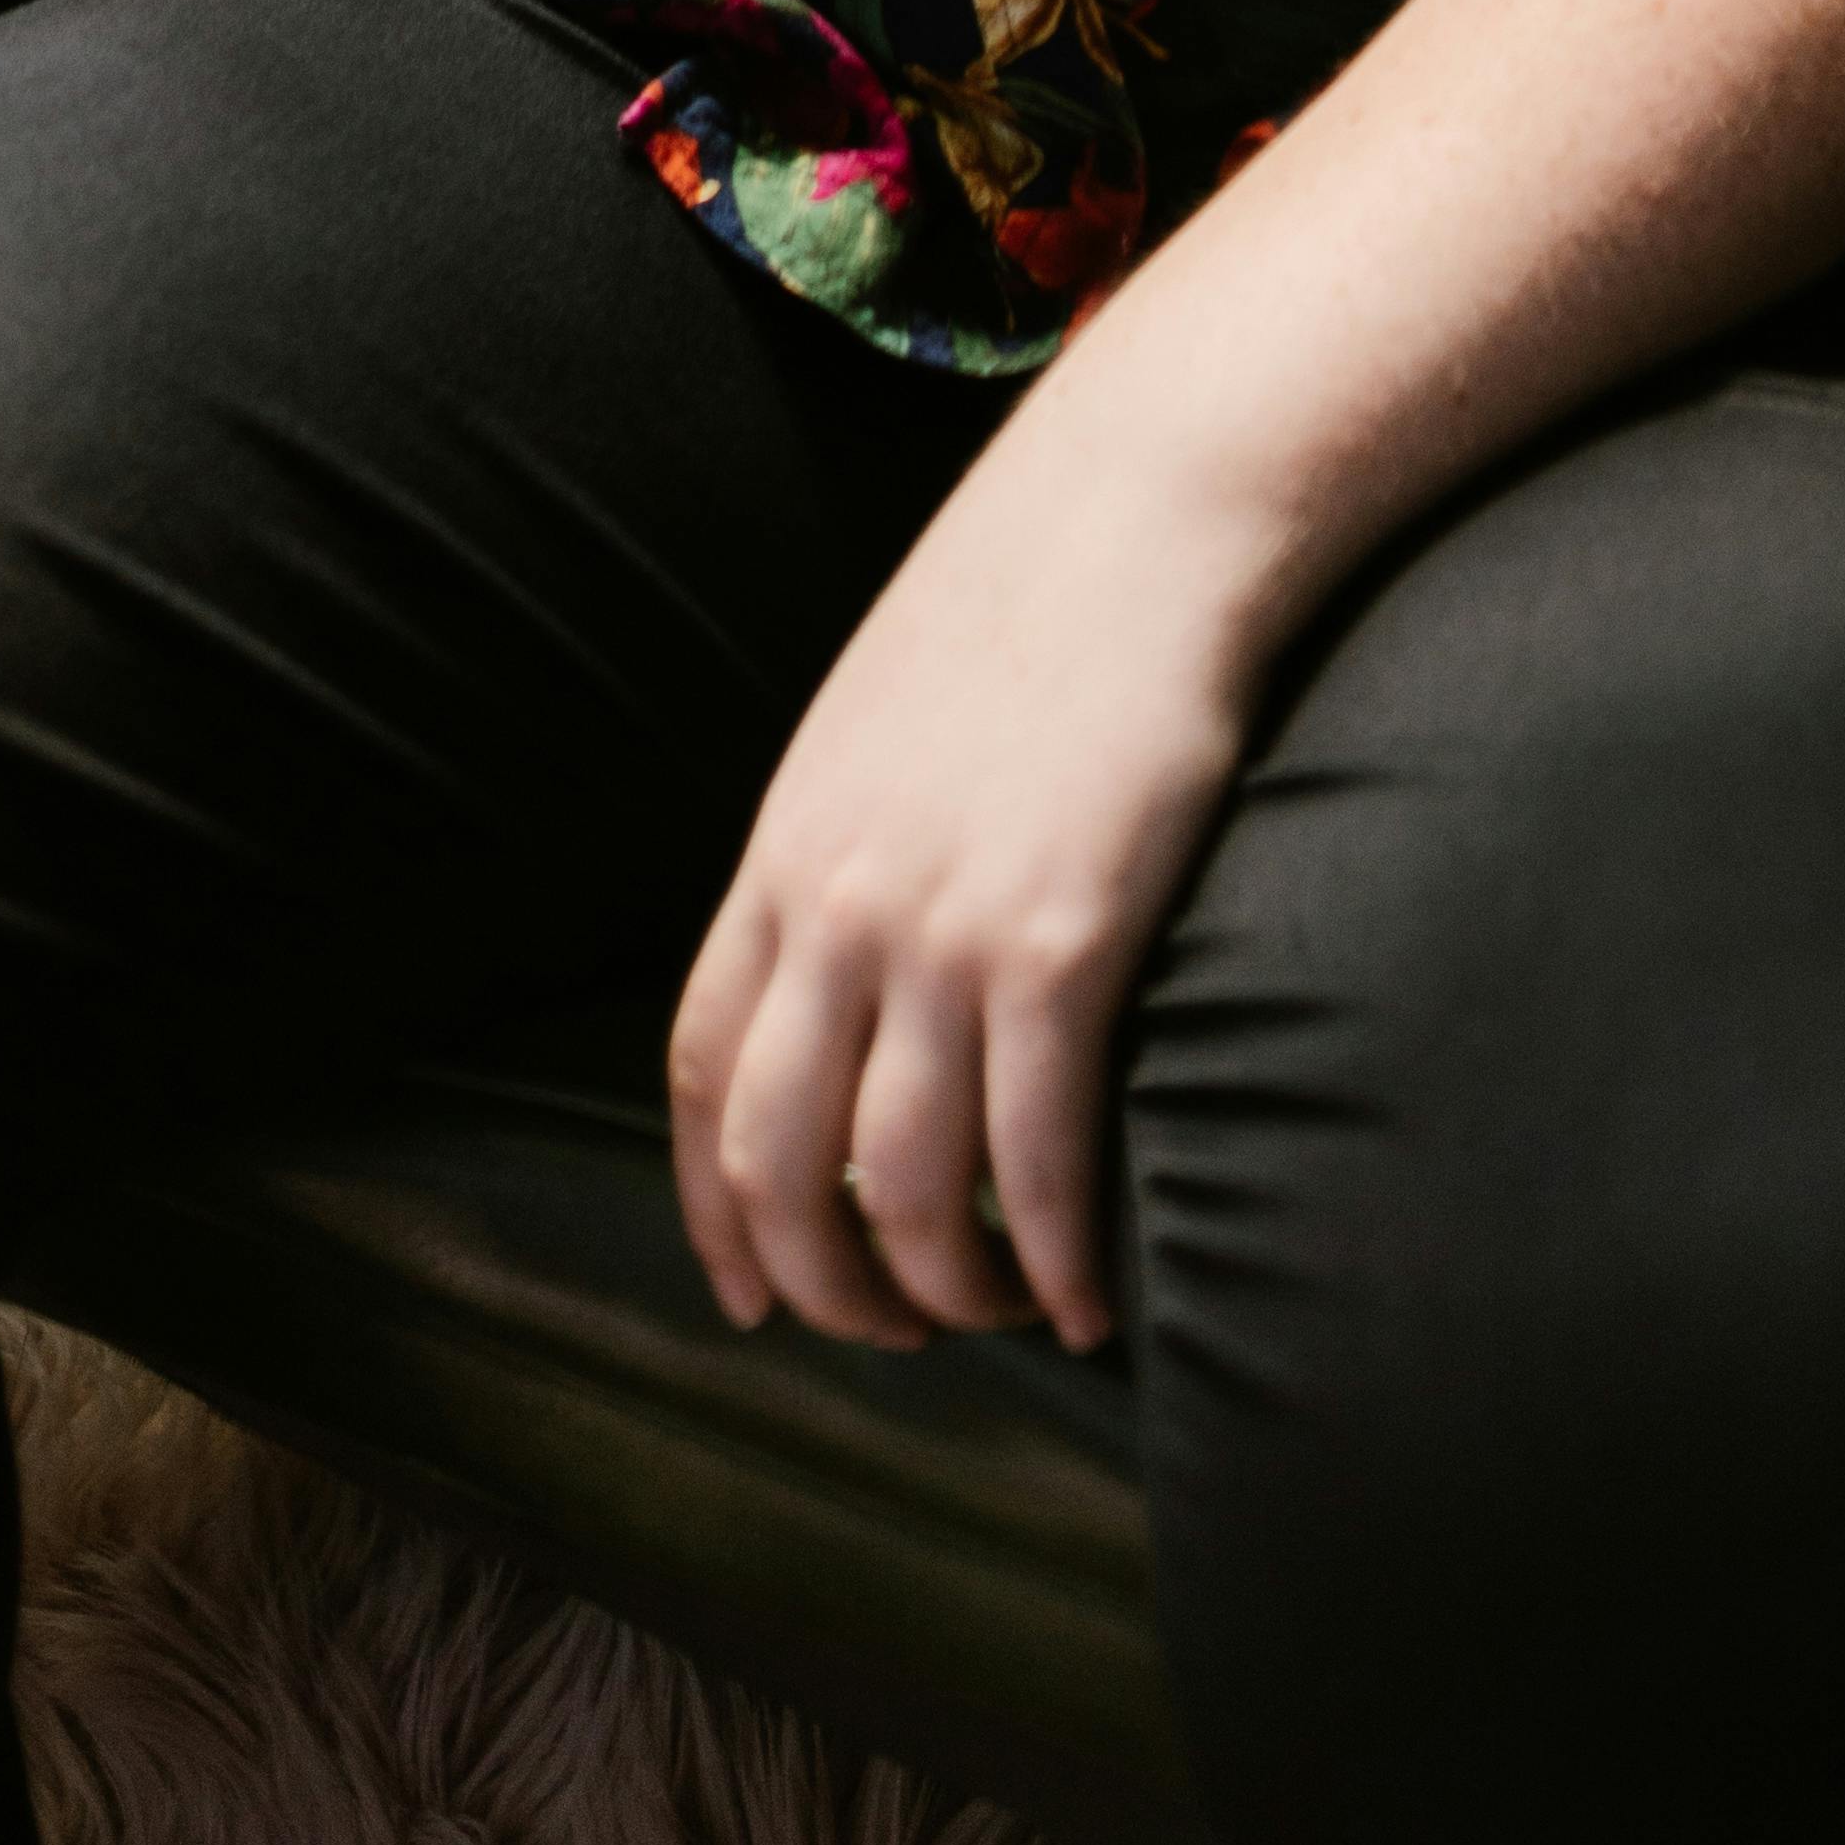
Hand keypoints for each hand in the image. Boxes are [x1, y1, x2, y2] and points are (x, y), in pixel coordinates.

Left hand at [666, 439, 1266, 1356]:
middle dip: (821, 1285)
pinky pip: (1034, 1159)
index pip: (702, 1073)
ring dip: (944, 1293)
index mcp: (785, 849)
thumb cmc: (1033, 603)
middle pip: (779, 1161)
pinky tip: (1086, 1302)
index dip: (714, 1209)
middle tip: (890, 1335)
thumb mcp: (882, 722)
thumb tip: (859, 968)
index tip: (749, 1293)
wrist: (1142, 508)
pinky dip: (1052, 1261)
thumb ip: (850, 846)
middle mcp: (838, 903)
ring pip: (902, 1187)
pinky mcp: (1061, 941)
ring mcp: (941, 928)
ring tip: (1000, 1320)